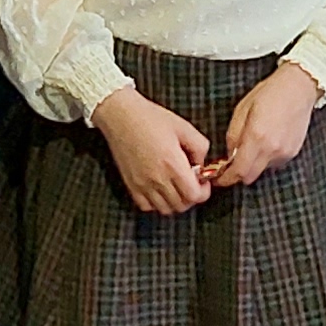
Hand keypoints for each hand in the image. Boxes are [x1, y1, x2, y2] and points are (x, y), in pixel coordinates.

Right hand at [92, 88, 216, 215]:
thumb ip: (200, 148)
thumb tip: (202, 166)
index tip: (203, 182)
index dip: (203, 192)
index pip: (194, 195)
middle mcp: (157, 178)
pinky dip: (156, 203)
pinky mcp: (131, 185)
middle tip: (191, 183)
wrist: (121, 115)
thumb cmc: (151, 118)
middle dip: (191, 197)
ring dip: (175, 202)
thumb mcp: (184, 127)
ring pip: (165, 209)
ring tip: (176, 186)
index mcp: (173, 164)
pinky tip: (160, 189)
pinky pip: (146, 206)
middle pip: (181, 205)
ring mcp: (142, 184)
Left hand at [208, 61, 321, 189]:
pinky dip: (266, 157)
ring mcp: (284, 153)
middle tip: (232, 163)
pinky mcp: (293, 152)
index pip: (239, 171)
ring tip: (255, 142)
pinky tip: (269, 140)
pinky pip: (273, 163)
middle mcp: (272, 149)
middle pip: (249, 177)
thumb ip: (233, 136)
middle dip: (238, 174)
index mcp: (257, 137)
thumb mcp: (242, 109)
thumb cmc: (270, 93)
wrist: (299, 88)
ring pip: (261, 170)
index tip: (219, 179)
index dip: (226, 179)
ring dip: (253, 163)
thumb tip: (229, 156)